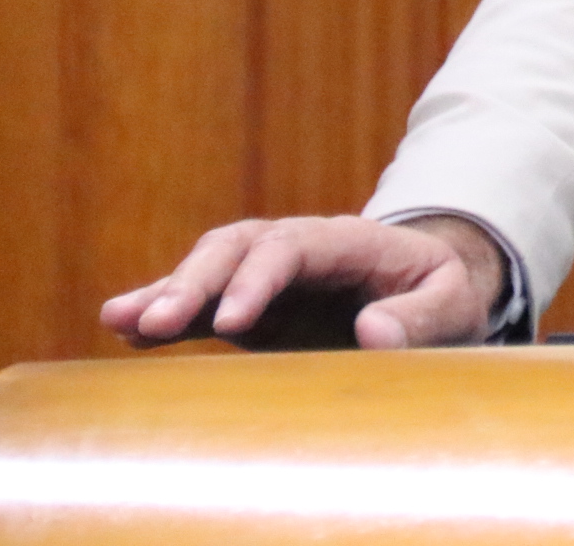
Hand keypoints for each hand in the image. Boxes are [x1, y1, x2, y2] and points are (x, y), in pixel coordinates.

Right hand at [100, 214, 506, 350]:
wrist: (431, 297)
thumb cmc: (445, 296)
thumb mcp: (454, 304)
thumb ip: (422, 317)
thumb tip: (373, 332)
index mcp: (350, 241)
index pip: (292, 247)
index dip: (259, 280)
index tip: (234, 321)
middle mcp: (299, 248)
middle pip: (237, 248)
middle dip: (195, 281)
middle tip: (157, 322)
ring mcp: (270, 275)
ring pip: (209, 268)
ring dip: (168, 293)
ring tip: (120, 320)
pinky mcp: (251, 307)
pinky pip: (203, 304)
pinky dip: (164, 312)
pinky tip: (123, 328)